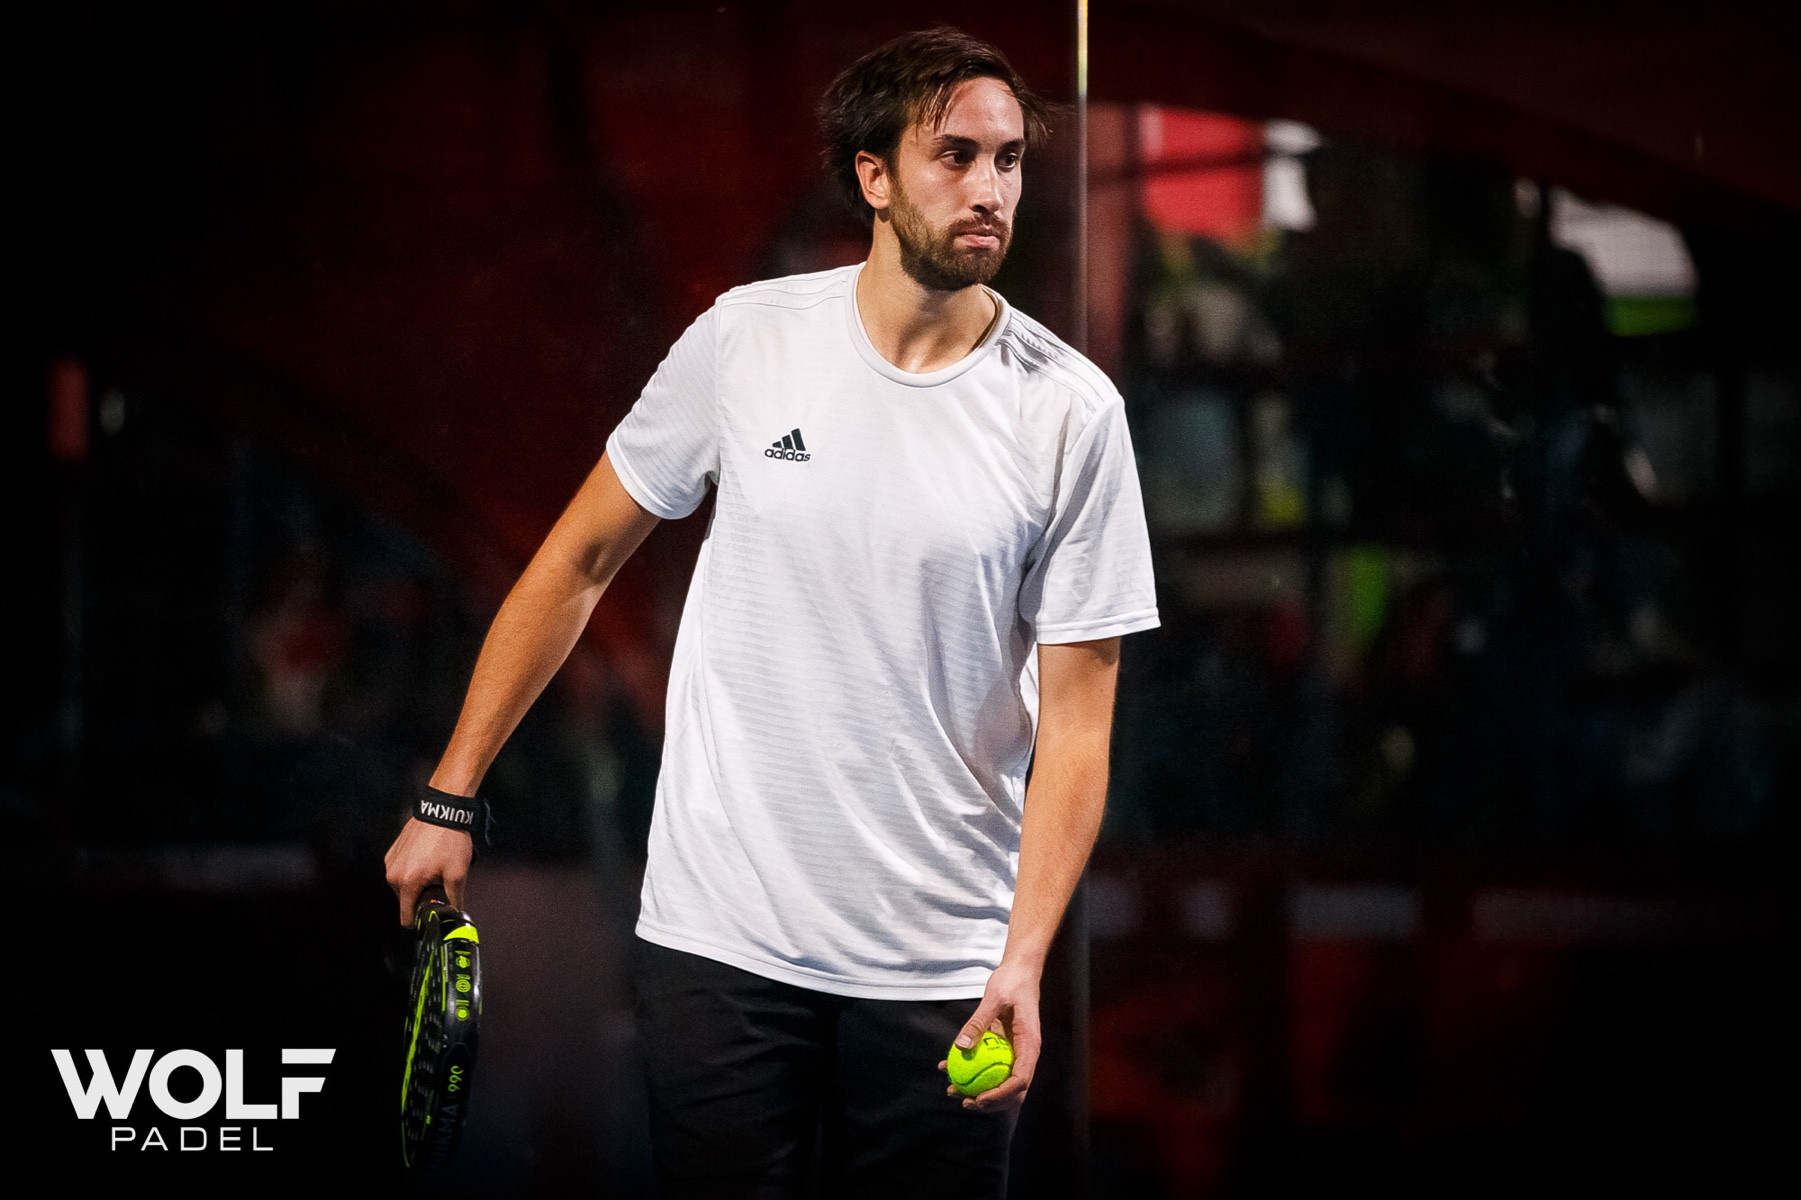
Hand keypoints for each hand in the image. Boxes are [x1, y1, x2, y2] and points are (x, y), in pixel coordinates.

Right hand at [383, 818, 472, 924]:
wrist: (442, 811)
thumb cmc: (449, 841)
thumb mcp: (458, 872)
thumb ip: (455, 898)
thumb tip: (456, 915)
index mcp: (407, 883)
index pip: (405, 918)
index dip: (419, 921)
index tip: (430, 916)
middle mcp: (393, 875)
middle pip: (405, 901)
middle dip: (420, 898)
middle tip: (438, 885)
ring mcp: (391, 862)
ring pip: (402, 886)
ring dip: (416, 884)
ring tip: (433, 870)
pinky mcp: (392, 852)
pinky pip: (400, 871)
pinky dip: (411, 871)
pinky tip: (426, 860)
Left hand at [938, 957, 1041, 1112]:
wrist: (1021, 971)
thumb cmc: (1011, 982)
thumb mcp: (994, 998)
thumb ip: (978, 1022)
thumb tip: (960, 1047)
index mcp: (1029, 1044)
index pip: (1020, 1080)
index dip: (1000, 1095)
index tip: (979, 1099)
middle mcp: (1025, 1053)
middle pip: (1013, 1089)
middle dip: (990, 1102)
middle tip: (965, 1102)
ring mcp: (1016, 1052)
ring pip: (1001, 1081)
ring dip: (980, 1091)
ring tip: (954, 1091)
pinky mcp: (1004, 1047)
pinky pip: (989, 1065)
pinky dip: (972, 1071)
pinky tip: (948, 1069)